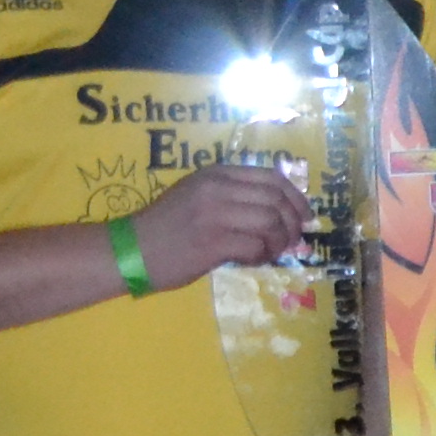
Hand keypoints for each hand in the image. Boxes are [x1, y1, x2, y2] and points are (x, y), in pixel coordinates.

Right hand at [127, 165, 309, 288]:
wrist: (129, 250)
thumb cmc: (167, 226)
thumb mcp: (199, 195)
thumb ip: (235, 195)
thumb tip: (283, 211)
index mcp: (216, 174)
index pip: (273, 177)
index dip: (297, 197)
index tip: (306, 216)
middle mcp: (217, 189)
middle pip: (276, 200)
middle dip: (293, 223)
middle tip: (293, 240)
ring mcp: (214, 214)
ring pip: (271, 222)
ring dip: (279, 242)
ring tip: (269, 252)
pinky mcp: (212, 241)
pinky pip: (256, 246)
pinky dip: (262, 255)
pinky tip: (250, 260)